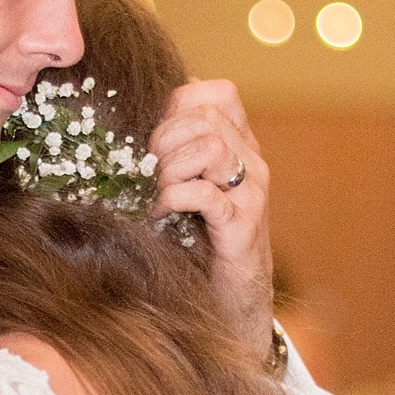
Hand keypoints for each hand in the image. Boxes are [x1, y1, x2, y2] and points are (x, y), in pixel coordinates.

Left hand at [148, 79, 273, 360]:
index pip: (220, 93)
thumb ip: (176, 151)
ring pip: (210, 147)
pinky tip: (160, 214)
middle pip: (206, 117)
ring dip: (170, 168)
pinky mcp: (242, 226)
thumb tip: (141, 115)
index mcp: (241, 145)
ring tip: (155, 193)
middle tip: (147, 171)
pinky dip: (174, 198)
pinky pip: (205, 194)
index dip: (180, 104)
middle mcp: (252, 163)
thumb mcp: (190, 186)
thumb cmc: (202, 243)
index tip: (158, 136)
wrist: (234, 301)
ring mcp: (251, 194)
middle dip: (165, 139)